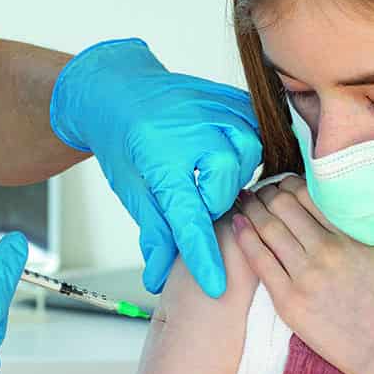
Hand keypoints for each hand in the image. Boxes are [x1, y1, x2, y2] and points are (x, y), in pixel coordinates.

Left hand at [49, 39, 261, 297]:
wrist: (118, 87)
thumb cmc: (121, 140)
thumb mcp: (130, 188)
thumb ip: (153, 231)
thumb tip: (158, 278)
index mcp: (162, 159)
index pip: (189, 220)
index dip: (203, 256)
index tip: (216, 286)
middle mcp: (194, 132)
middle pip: (225, 190)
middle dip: (211, 203)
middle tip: (192, 196)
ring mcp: (216, 110)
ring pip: (248, 159)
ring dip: (230, 174)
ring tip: (208, 172)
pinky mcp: (230, 98)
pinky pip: (255, 129)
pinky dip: (244, 145)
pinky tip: (226, 149)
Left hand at [232, 177, 373, 373]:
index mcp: (352, 236)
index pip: (310, 194)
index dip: (293, 183)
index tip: (287, 183)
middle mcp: (324, 252)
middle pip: (283, 207)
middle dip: (269, 194)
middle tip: (263, 191)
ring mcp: (304, 279)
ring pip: (267, 230)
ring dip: (254, 211)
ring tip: (245, 201)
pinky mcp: (290, 305)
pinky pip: (259, 263)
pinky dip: (245, 240)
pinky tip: (237, 225)